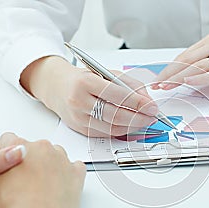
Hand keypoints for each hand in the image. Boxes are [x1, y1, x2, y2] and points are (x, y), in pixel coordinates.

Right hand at [21, 56, 158, 136]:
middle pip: (115, 115)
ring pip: (112, 127)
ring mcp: (78, 118)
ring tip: (145, 121)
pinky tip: (132, 126)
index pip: (117, 95)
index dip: (138, 103)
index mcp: (85, 82)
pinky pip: (106, 134)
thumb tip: (147, 99)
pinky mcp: (80, 129)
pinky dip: (122, 131)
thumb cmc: (83, 78)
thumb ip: (128, 84)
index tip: (152, 106)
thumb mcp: (105, 73)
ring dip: (133, 126)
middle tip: (153, 116)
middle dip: (139, 117)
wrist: (56, 87)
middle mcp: (79, 101)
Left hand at [154, 30, 208, 88]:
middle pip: (187, 60)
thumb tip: (183, 76)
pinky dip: (201, 79)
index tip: (157, 79)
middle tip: (157, 85)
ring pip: (199, 67)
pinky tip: (190, 83)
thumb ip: (206, 64)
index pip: (184, 56)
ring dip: (180, 77)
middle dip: (169, 74)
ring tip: (167, 86)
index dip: (168, 68)